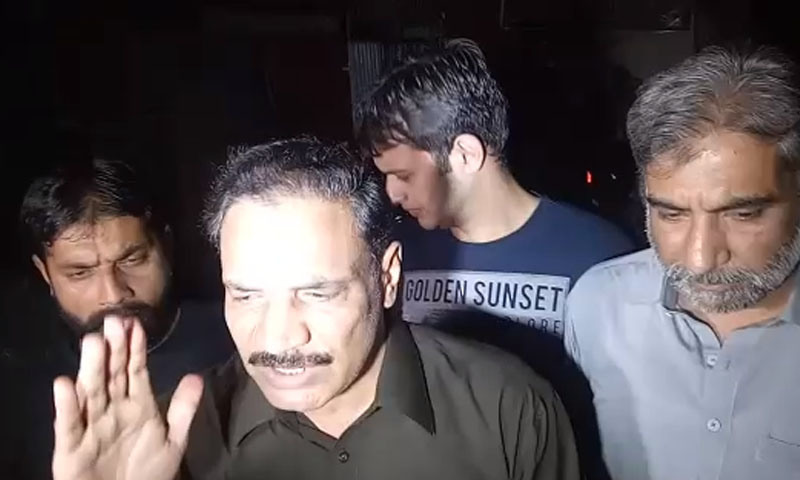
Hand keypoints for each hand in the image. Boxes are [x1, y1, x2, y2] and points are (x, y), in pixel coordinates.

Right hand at [52, 316, 202, 479]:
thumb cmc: (147, 473)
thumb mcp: (172, 440)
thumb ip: (183, 409)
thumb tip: (196, 376)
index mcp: (137, 405)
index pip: (136, 370)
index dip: (136, 348)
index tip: (136, 324)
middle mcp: (112, 409)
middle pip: (112, 374)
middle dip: (113, 349)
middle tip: (113, 321)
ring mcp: (91, 426)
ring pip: (91, 392)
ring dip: (91, 367)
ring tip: (93, 342)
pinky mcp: (71, 446)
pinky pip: (69, 424)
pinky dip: (67, 405)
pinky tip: (64, 384)